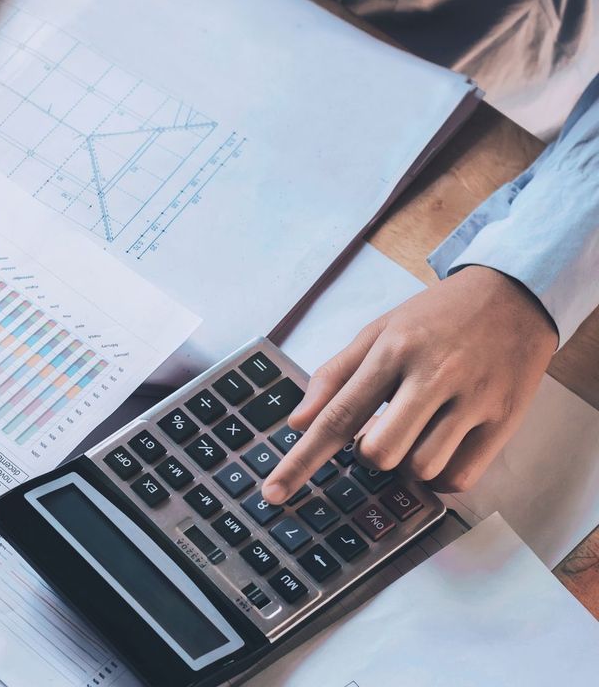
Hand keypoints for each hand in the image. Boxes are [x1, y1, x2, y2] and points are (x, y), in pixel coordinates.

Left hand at [261, 266, 556, 502]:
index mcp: (392, 349)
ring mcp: (472, 399)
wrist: (513, 294)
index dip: (301, 461)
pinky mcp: (505, 420)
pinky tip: (440, 446)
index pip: (337, 415)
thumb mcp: (378, 331)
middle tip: (381, 428)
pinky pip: (460, 477)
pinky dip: (440, 476)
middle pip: (379, 452)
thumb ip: (334, 376)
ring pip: (420, 468)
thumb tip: (297, 424)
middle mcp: (432, 374)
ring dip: (407, 463)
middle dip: (369, 454)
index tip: (273, 493)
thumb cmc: (435, 317)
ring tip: (418, 429)